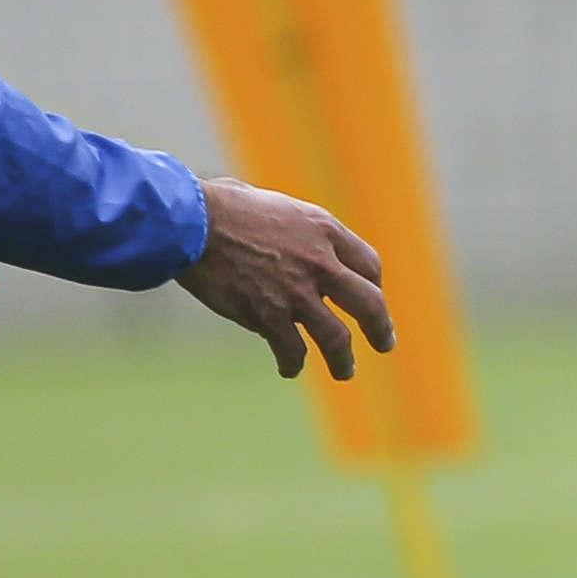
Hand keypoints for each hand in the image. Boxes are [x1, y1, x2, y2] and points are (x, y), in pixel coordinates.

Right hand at [178, 178, 397, 381]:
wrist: (191, 222)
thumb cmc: (221, 206)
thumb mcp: (276, 206)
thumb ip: (295, 230)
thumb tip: (291, 243)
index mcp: (324, 230)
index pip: (368, 264)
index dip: (373, 285)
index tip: (368, 298)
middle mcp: (320, 262)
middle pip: (369, 303)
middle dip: (380, 328)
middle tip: (385, 343)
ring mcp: (297, 292)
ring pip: (337, 339)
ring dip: (343, 360)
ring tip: (345, 371)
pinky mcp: (269, 316)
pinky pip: (292, 350)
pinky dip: (292, 363)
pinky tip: (289, 368)